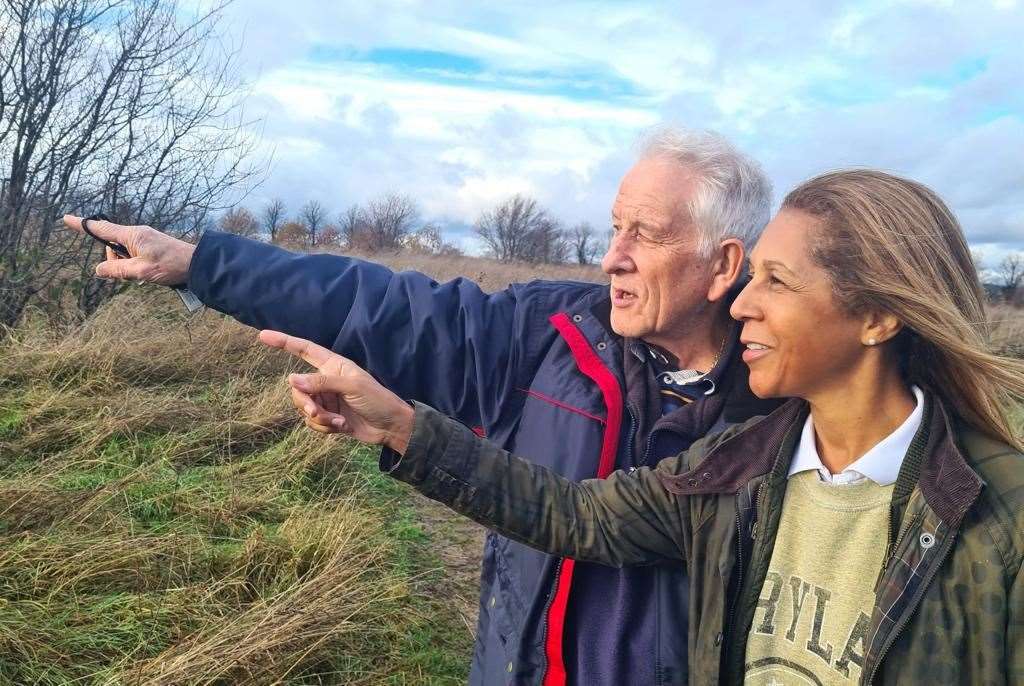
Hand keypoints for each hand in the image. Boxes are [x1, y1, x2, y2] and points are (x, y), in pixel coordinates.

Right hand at [63, 214, 194, 285]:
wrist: (197, 264)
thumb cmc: (171, 265)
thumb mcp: (140, 270)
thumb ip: (117, 270)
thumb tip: (98, 270)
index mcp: (132, 235)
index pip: (101, 229)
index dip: (82, 226)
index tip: (66, 218)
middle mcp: (137, 233)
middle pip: (112, 246)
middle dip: (115, 262)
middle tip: (133, 274)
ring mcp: (145, 239)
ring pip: (124, 254)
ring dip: (128, 267)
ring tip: (146, 275)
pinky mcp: (152, 246)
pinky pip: (135, 256)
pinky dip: (136, 266)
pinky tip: (149, 275)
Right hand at [258, 330, 415, 453]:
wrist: (390, 427)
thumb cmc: (377, 400)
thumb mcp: (352, 387)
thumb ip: (321, 383)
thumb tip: (291, 380)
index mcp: (333, 365)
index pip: (304, 349)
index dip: (284, 342)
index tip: (263, 336)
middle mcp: (325, 381)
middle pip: (298, 388)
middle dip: (306, 403)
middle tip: (318, 412)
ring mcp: (325, 399)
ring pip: (304, 407)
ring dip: (319, 418)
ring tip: (339, 421)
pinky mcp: (327, 418)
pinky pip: (312, 422)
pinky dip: (323, 427)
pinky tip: (341, 427)